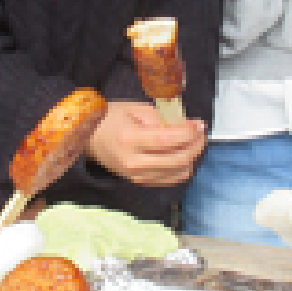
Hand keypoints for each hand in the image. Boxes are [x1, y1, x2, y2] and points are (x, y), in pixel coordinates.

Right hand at [85, 101, 206, 186]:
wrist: (89, 139)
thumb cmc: (109, 119)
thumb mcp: (133, 108)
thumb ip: (159, 118)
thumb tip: (185, 126)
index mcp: (130, 140)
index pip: (168, 140)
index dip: (189, 132)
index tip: (199, 123)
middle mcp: (134, 162)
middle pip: (178, 160)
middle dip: (197, 145)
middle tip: (202, 132)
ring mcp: (137, 176)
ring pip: (178, 172)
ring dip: (193, 157)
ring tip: (196, 141)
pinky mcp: (140, 182)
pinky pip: (171, 179)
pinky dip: (184, 167)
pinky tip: (185, 153)